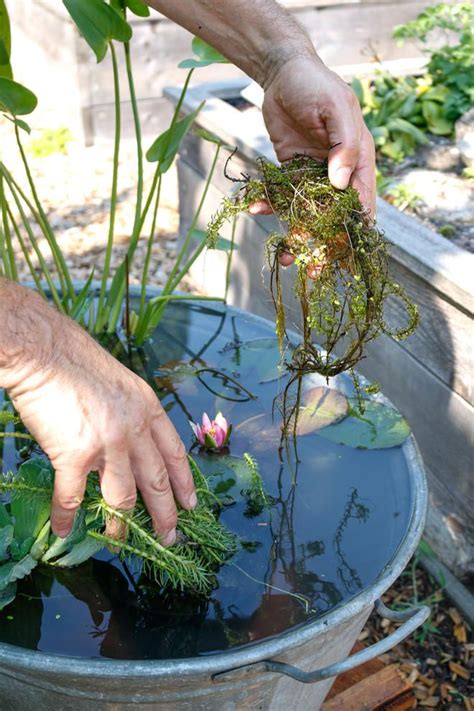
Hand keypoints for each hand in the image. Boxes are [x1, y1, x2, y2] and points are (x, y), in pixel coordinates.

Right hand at [7, 314, 195, 543]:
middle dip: (166, 513)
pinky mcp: (75, 455)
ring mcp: (109, 444)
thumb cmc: (77, 361)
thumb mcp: (121, 383)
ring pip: (123, 497)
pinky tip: (65, 531)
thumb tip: (131, 439)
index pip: (174, 453)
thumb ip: (131, 412)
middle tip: (170, 537)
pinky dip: (67, 517)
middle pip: (156, 480)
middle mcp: (135, 429)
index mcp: (148, 409)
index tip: (192, 503)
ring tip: (121, 542)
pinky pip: (72, 497)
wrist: (45, 351)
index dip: (184, 482)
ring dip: (122, 524)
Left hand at [251, 54, 375, 267]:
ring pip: (307, 214)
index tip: (346, 259)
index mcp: (358, 161)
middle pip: (334, 217)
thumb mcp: (336, 110)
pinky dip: (270, 205)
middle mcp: (338, 173)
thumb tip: (340, 183)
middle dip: (324, 246)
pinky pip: (282, 197)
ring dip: (297, 237)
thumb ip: (345, 145)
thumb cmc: (317, 86)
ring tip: (285, 260)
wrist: (283, 73)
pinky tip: (255, 208)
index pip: (361, 203)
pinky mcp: (290, 172)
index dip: (355, 232)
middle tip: (313, 272)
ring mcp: (313, 175)